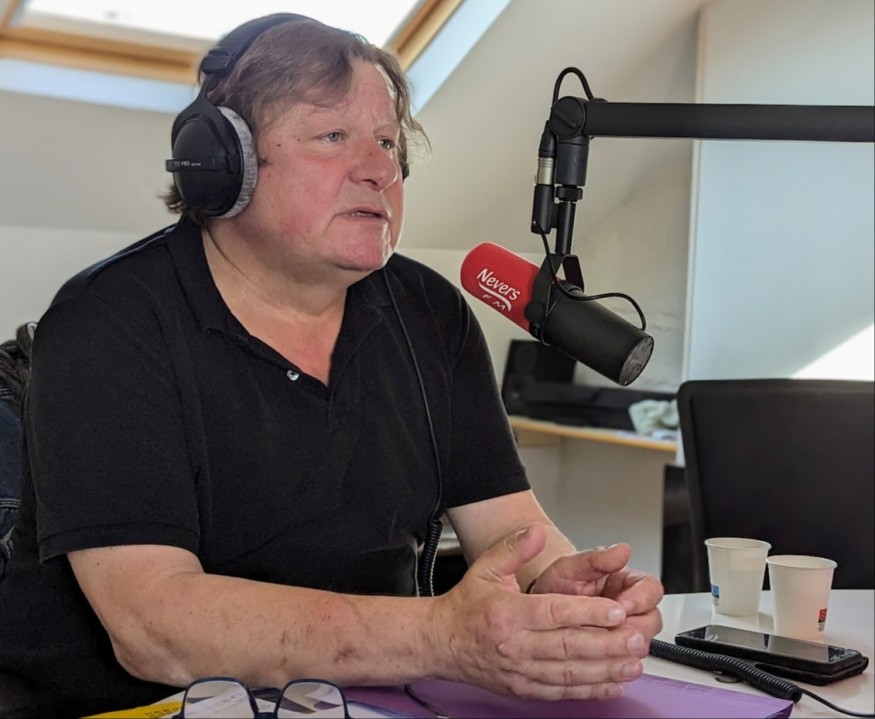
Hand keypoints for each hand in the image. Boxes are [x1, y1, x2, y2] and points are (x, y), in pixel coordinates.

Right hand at [426, 524, 653, 700]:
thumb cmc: (466, 605)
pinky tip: (612, 684)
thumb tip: (536, 532)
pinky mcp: (524, 689)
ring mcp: (520, 671)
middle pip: (569, 646)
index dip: (587, 612)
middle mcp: (515, 646)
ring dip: (605, 670)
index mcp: (507, 613)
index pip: (554, 613)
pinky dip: (590, 691)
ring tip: (634, 662)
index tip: (616, 610)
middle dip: (608, 643)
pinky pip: (562, 692)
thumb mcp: (485, 567)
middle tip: (638, 637)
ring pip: (570, 674)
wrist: (441, 643)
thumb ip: (513, 548)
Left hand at [527, 541, 663, 652]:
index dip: (640, 599)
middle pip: (652, 620)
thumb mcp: (571, 566)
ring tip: (600, 645)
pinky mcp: (615, 654)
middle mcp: (632, 608)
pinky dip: (613, 664)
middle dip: (635, 628)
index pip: (651, 589)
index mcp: (628, 582)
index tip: (621, 605)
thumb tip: (623, 549)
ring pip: (642, 644)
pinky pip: (625, 663)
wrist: (538, 608)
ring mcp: (625, 633)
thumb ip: (596, 558)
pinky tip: (597, 661)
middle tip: (613, 631)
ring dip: (624, 648)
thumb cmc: (558, 584)